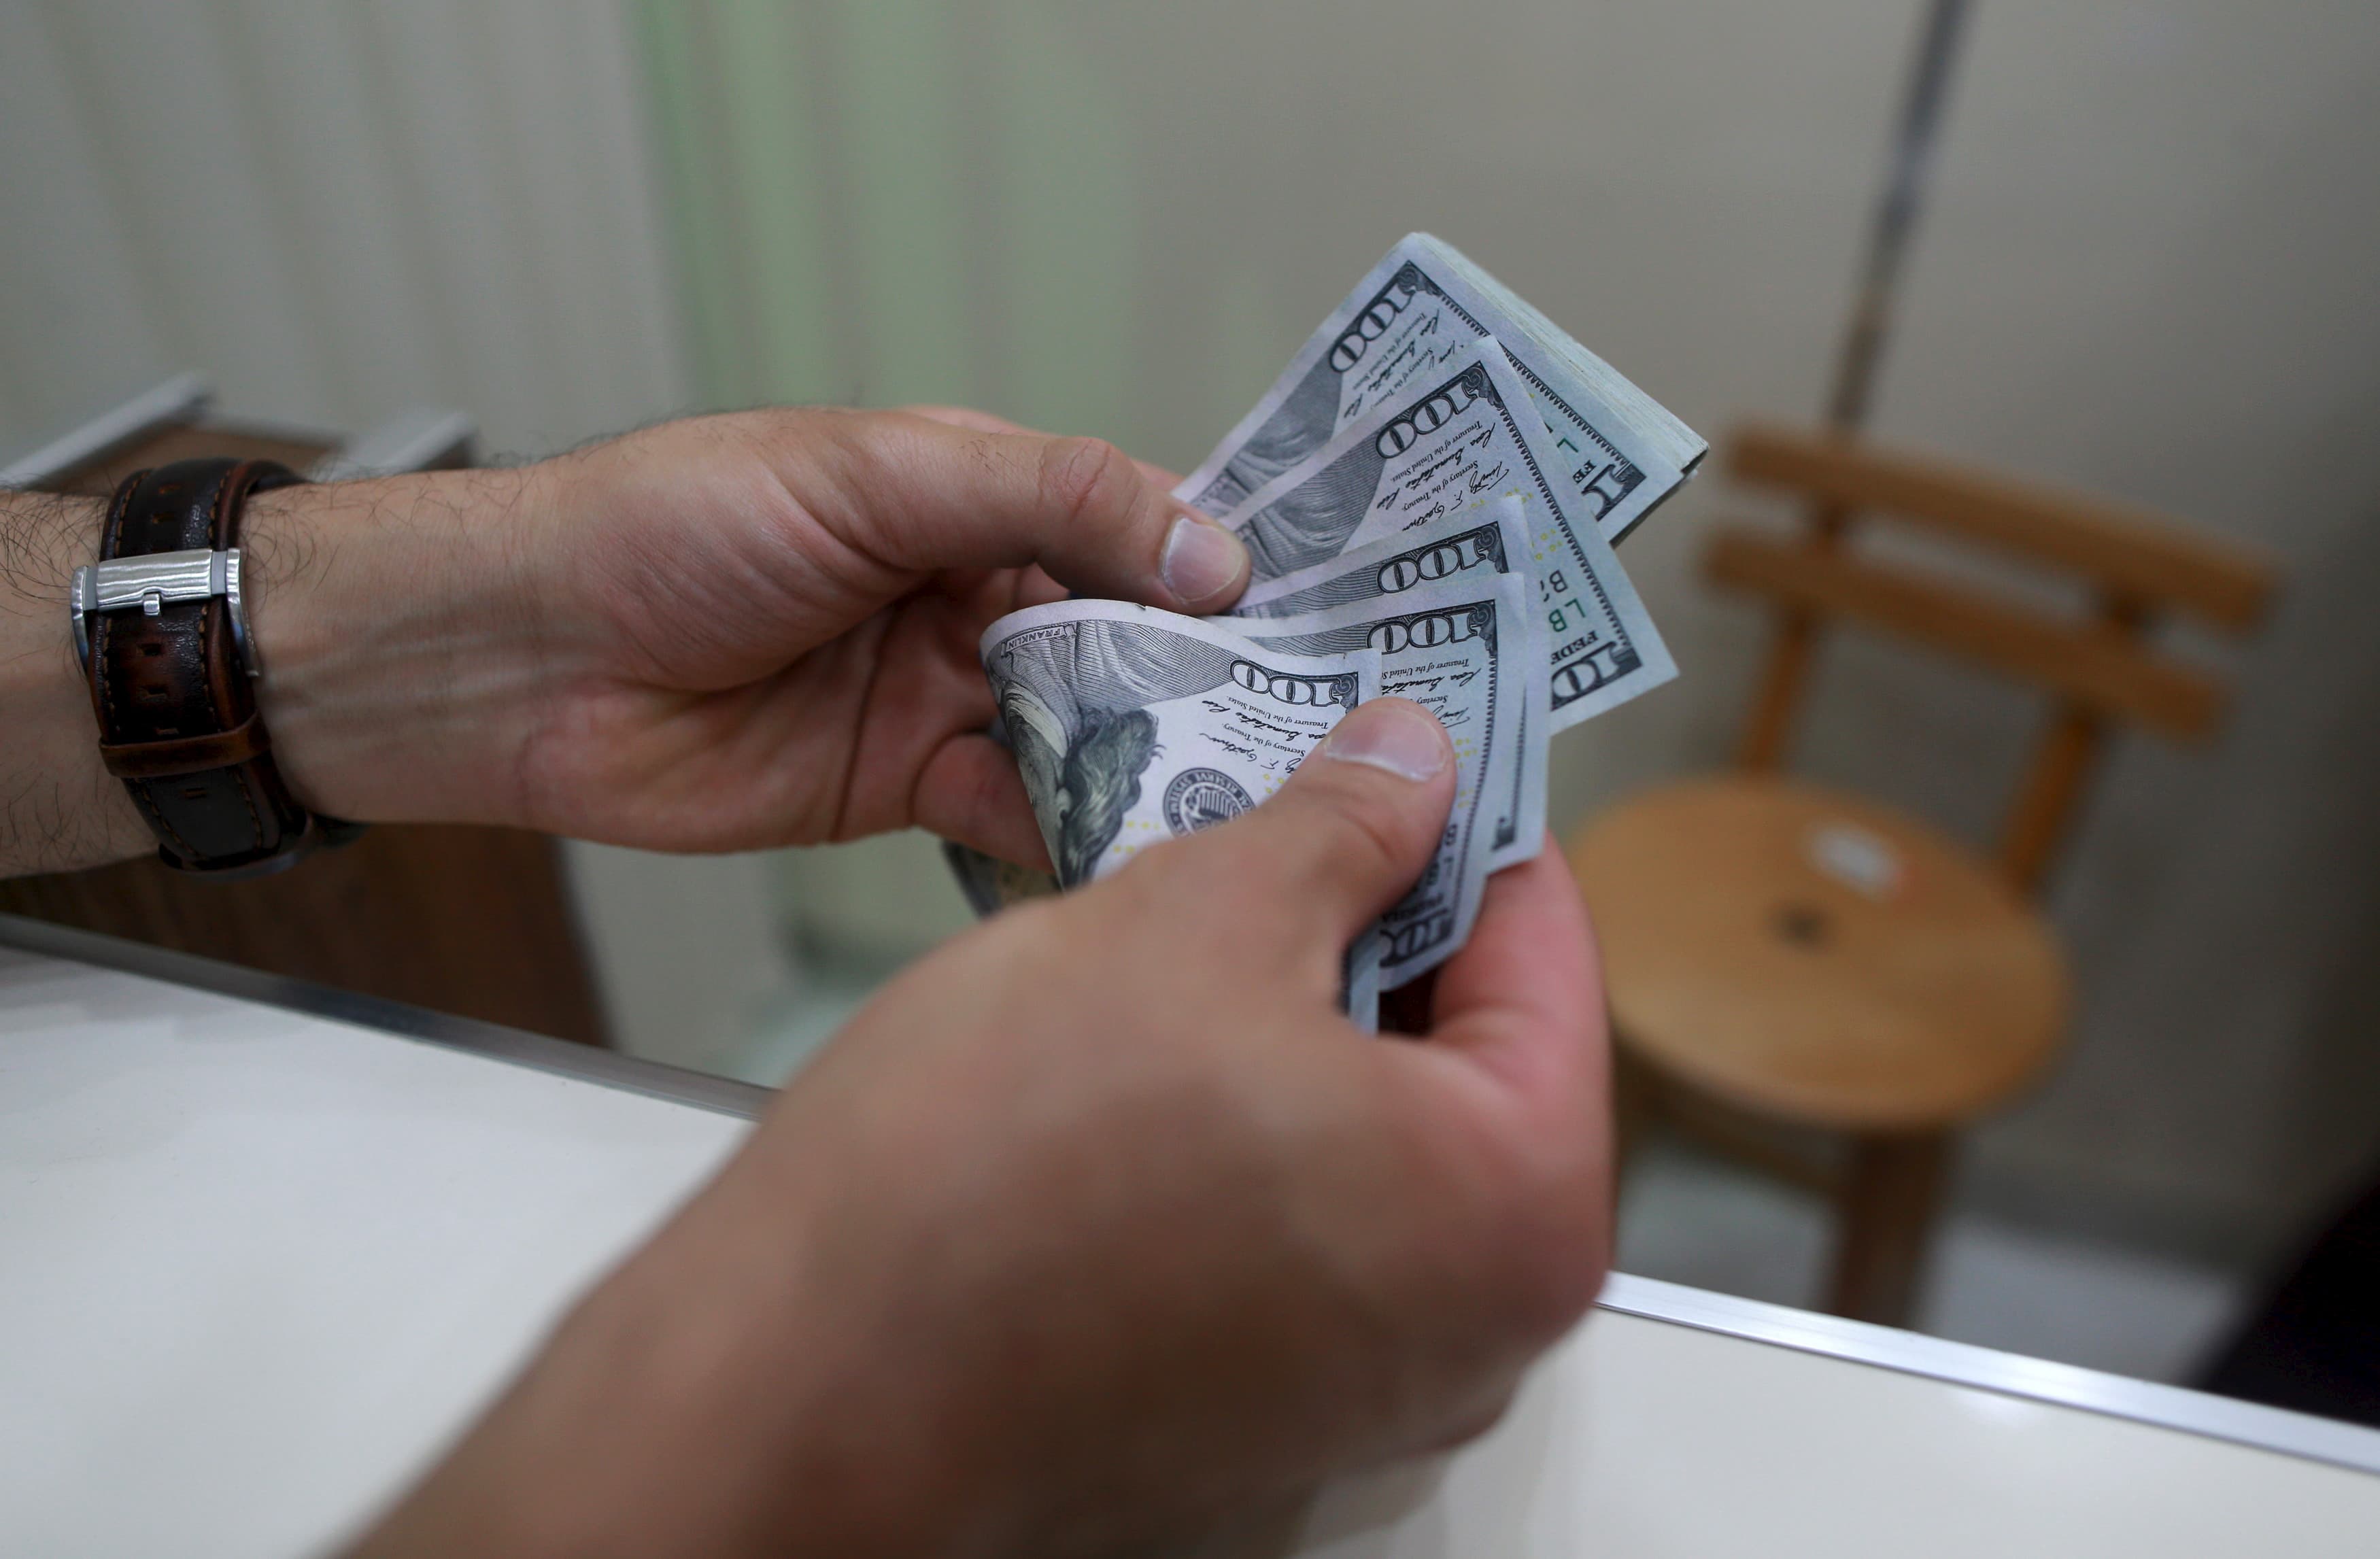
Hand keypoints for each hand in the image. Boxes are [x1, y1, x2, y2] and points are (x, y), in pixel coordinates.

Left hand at [245, 407, 1248, 862]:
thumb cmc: (676, 526)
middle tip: (1320, 734)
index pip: (1134, 524)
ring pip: (1086, 733)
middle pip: (1128, 639)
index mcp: (975, 492)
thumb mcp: (876, 473)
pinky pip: (1016, 811)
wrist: (525, 662)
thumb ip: (1046, 497)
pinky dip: (1072, 831)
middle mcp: (974, 593)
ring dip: (1154, 763)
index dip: (1223, 567)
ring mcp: (942, 694)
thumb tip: (1211, 548)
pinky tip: (1136, 851)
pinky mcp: (904, 788)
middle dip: (1210, 680)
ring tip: (1251, 803)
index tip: (1331, 620)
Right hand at [349, 699, 1610, 1557]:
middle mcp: (1475, 1332)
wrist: (801, 1387)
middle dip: (1376, 923)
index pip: (1551, 953)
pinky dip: (1250, 1131)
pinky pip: (1298, 1230)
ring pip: (1374, 1142)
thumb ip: (1343, 827)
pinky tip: (1146, 1052)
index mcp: (1514, 1208)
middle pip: (1469, 1057)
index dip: (1464, 824)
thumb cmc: (992, 1171)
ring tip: (1195, 919)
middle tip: (1286, 815)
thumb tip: (1413, 760)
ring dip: (1302, 1022)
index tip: (1404, 751)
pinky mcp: (1259, 1419)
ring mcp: (1368, 1393)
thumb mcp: (1193, 919)